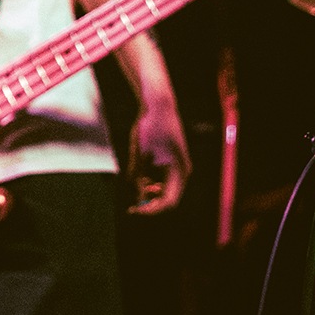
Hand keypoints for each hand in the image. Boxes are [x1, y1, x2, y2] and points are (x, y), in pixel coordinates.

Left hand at [126, 97, 190, 214]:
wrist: (158, 104)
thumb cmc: (149, 126)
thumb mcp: (139, 152)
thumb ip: (137, 174)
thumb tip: (137, 195)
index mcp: (180, 171)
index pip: (170, 202)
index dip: (152, 210)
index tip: (135, 210)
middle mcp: (182, 171)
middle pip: (168, 198)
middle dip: (150, 202)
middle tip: (132, 204)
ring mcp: (178, 166)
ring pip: (165, 190)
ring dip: (149, 192)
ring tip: (136, 182)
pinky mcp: (171, 161)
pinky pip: (163, 180)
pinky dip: (151, 182)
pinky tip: (140, 176)